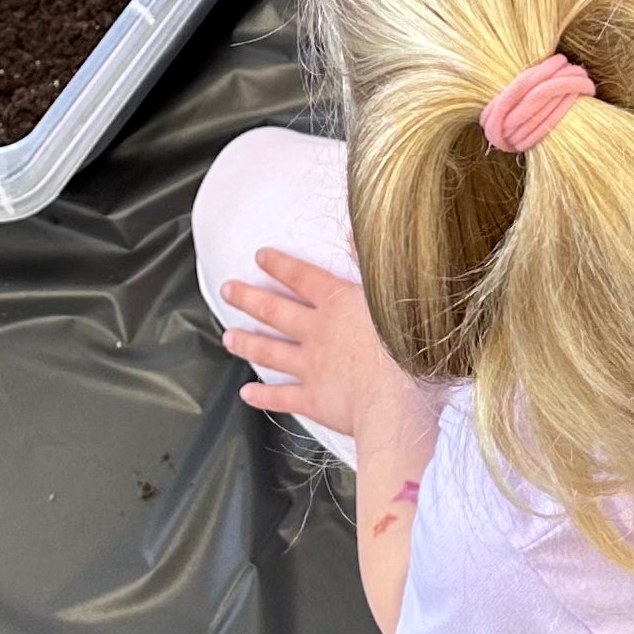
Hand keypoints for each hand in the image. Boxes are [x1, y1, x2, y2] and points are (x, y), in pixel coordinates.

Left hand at [221, 248, 424, 446]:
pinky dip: (263, 396)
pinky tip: (248, 393)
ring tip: (229, 337)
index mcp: (338, 304)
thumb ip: (372, 261)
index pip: (302, 277)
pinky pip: (282, 396)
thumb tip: (355, 232)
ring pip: (271, 351)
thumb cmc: (406, 348)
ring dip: (247, 343)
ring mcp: (312, 367)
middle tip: (228, 290)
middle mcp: (318, 332)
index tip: (260, 256)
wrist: (399, 400)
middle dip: (248, 298)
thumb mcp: (394, 294)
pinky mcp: (315, 400)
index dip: (280, 265)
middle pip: (275, 311)